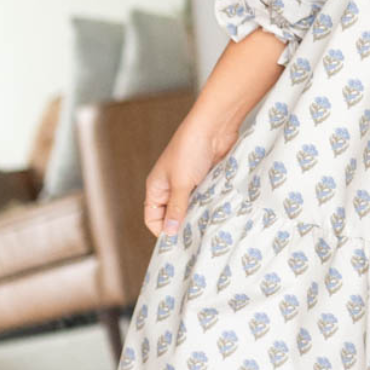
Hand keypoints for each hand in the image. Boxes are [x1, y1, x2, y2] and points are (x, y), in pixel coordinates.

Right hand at [142, 106, 240, 238]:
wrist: (214, 127)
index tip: (178, 243)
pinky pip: (205, 200)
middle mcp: (170, 187)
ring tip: (207, 230)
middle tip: (195, 240)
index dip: (162, 231)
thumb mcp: (181, 183)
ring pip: (190, 208)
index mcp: (156, 187)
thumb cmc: (190, 150)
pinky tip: (217, 215)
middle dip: (182, 226)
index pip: (152, 218)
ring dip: (197, 216)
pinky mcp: (206, 180)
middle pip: (172, 215)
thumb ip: (177, 208)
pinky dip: (209, 207)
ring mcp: (189, 184)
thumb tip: (170, 232)